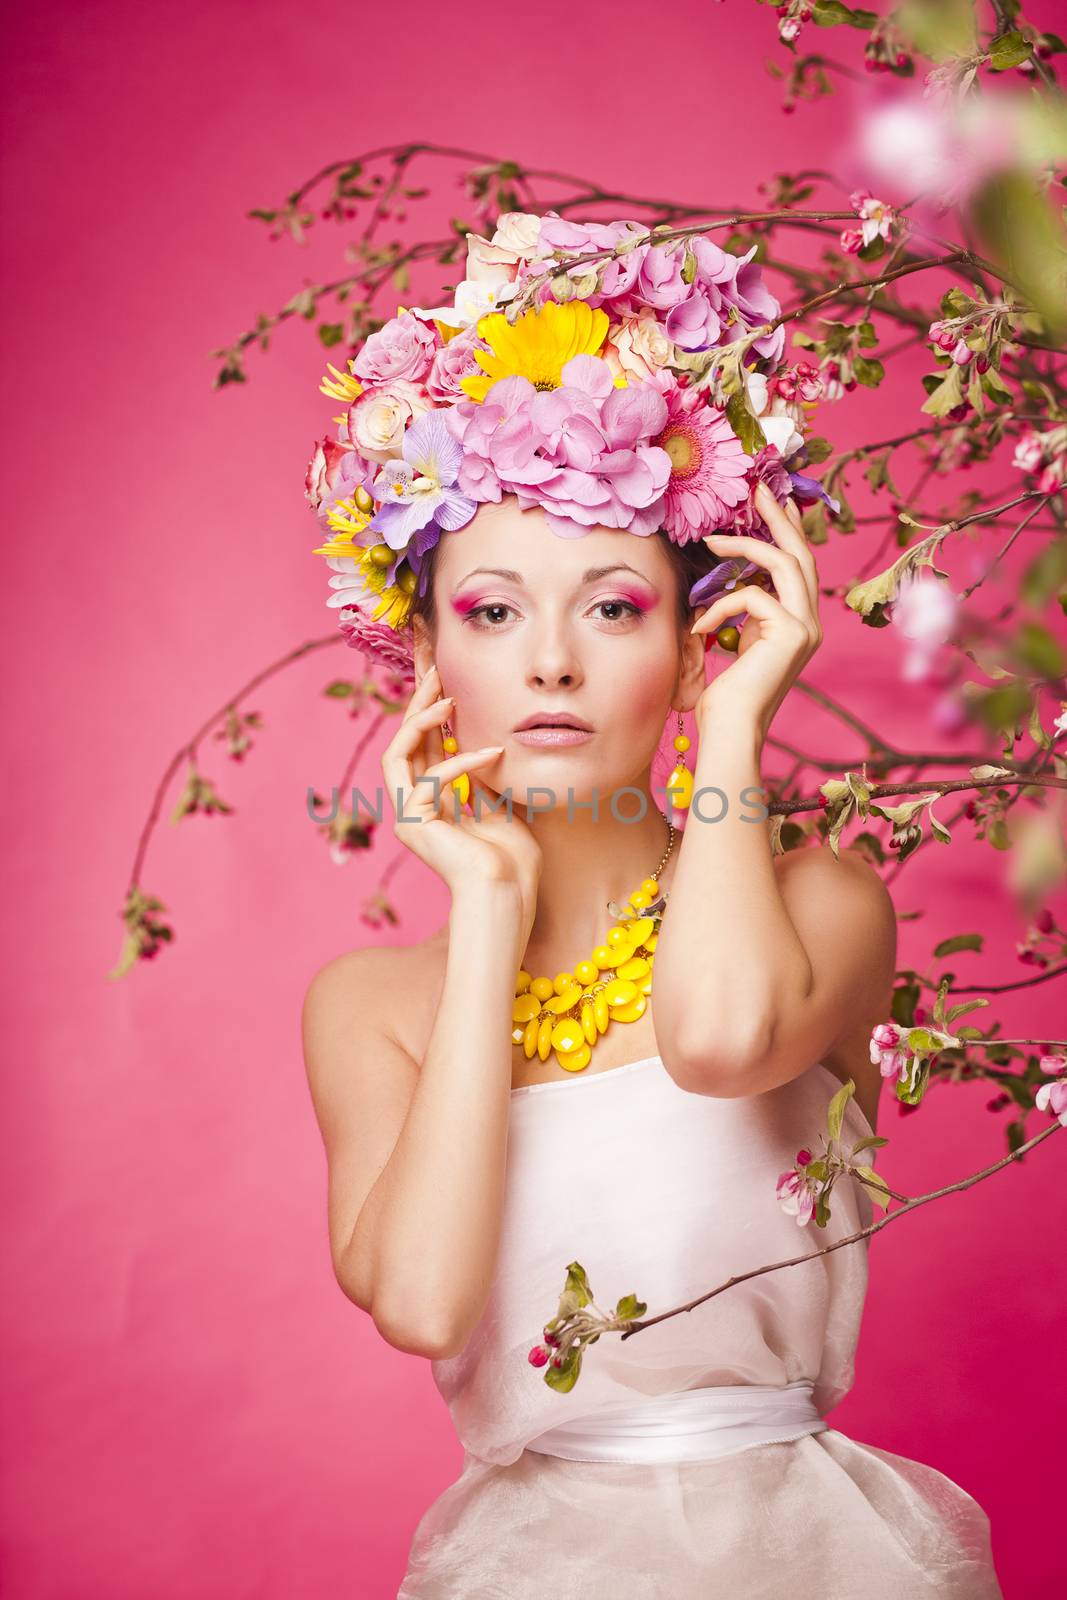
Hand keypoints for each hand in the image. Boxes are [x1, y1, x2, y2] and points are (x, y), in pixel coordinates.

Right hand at [381, 664, 541, 926]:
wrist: (508, 896)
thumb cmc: (511, 862)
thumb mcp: (499, 805)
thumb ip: (482, 777)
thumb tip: (484, 742)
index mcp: (431, 801)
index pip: (423, 744)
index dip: (428, 708)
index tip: (441, 673)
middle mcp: (411, 806)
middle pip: (403, 740)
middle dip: (417, 701)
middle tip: (434, 666)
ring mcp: (408, 815)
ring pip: (397, 752)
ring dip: (421, 721)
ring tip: (448, 698)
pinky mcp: (413, 823)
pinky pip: (431, 778)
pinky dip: (462, 762)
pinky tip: (493, 752)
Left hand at [691, 481, 822, 741]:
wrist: (730, 729)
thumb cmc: (725, 693)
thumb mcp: (736, 639)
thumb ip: (745, 609)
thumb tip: (734, 577)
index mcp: (799, 623)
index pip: (800, 566)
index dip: (788, 530)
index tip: (774, 501)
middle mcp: (811, 623)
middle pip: (801, 555)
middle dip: (779, 518)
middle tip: (757, 489)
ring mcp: (806, 628)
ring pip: (785, 565)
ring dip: (747, 546)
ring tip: (712, 540)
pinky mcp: (791, 633)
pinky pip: (752, 596)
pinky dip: (721, 606)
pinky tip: (699, 628)